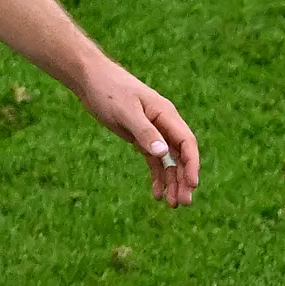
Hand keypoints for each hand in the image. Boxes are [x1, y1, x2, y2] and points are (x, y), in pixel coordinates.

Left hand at [79, 61, 200, 208]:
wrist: (92, 80)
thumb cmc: (110, 91)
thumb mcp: (126, 112)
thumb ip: (145, 132)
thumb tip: (163, 153)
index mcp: (166, 115)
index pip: (186, 142)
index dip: (192, 164)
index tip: (192, 184)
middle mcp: (164, 125)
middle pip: (180, 156)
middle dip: (184, 179)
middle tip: (183, 203)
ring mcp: (154, 132)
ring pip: (169, 161)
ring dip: (172, 182)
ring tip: (172, 205)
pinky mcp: (141, 138)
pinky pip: (154, 161)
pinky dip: (157, 177)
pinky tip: (156, 194)